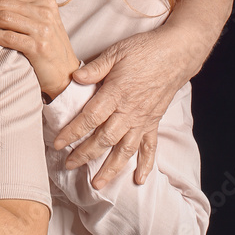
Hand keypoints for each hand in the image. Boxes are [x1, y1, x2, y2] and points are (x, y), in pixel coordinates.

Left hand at [0, 0, 79, 100]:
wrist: (66, 75)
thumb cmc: (47, 49)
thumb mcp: (39, 23)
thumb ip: (20, 11)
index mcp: (45, 2)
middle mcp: (45, 12)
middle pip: (3, 4)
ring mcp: (43, 29)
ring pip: (3, 18)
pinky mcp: (39, 47)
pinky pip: (8, 37)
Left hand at [53, 23, 188, 187]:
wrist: (177, 53)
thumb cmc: (144, 49)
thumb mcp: (116, 52)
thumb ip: (95, 68)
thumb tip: (74, 78)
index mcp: (116, 93)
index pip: (89, 118)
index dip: (72, 132)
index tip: (57, 143)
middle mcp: (129, 111)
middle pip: (103, 139)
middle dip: (84, 155)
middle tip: (68, 165)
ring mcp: (143, 119)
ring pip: (125, 150)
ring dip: (110, 168)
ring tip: (97, 184)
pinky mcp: (154, 121)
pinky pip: (150, 147)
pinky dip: (146, 165)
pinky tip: (138, 179)